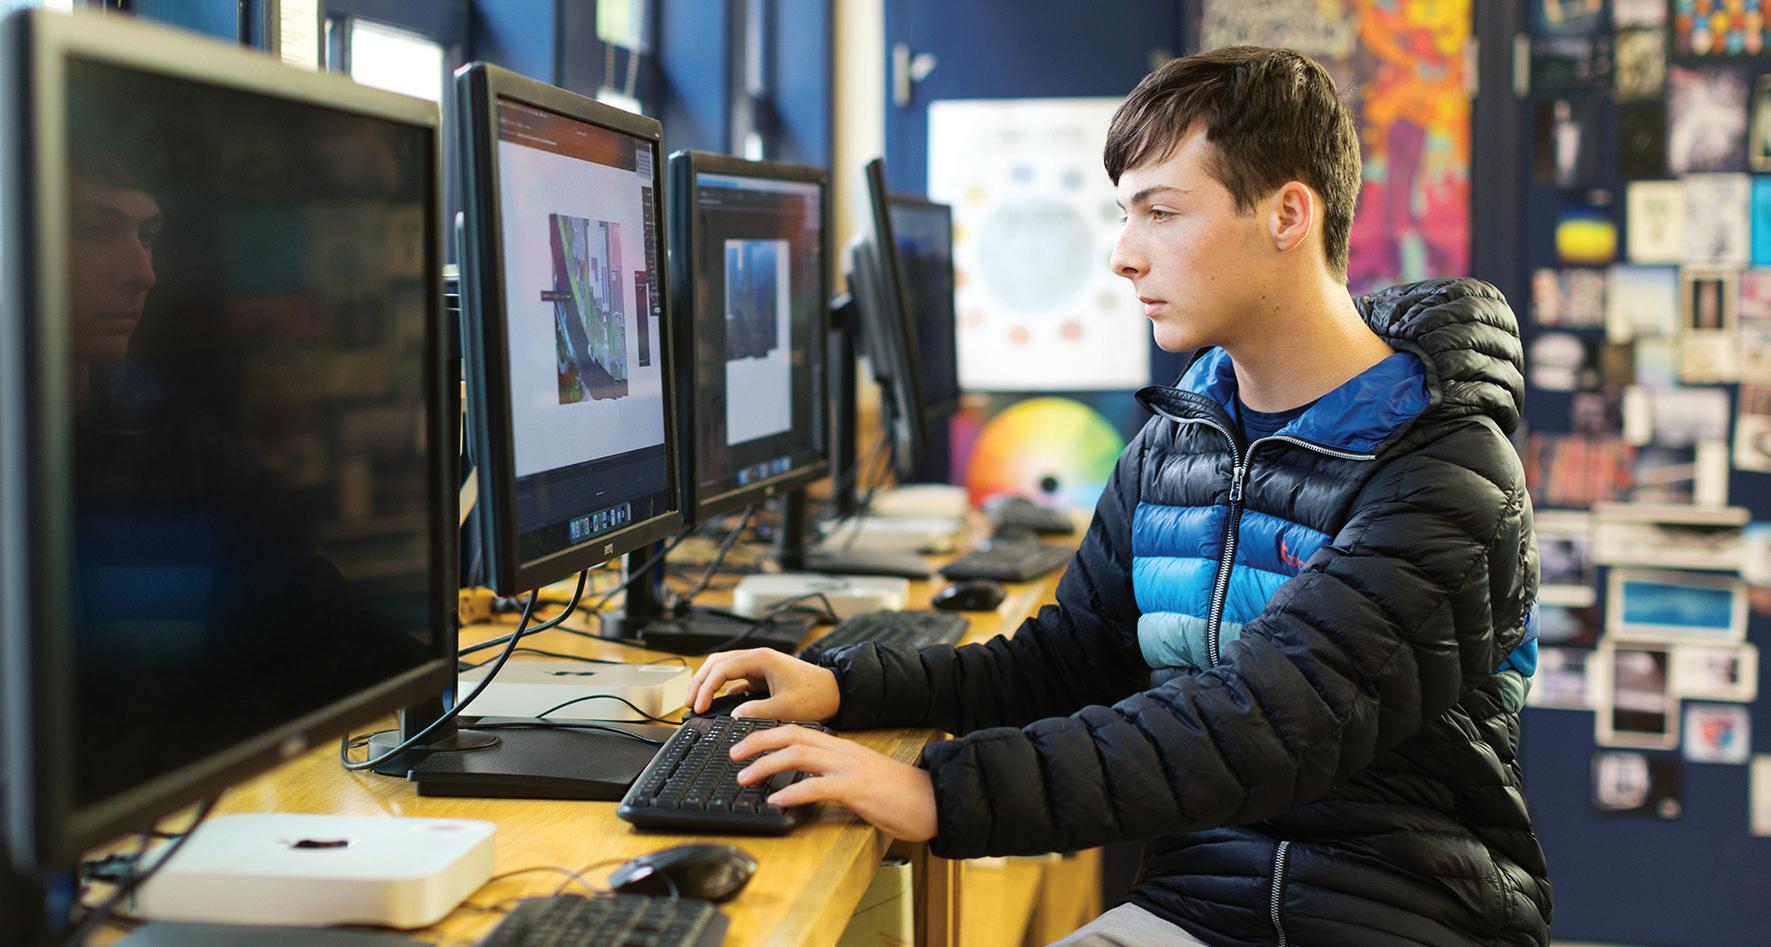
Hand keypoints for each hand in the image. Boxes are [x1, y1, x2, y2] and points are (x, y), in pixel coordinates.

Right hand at [685, 648, 840, 721]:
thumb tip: (734, 716)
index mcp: (762, 659)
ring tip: (695, 701)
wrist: (836, 692)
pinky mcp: (760, 676)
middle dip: (699, 681)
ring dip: (707, 682)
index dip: (706, 688)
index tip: (697, 706)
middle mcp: (757, 658)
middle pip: (716, 662)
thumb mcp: (787, 708)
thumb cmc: (816, 695)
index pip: (722, 668)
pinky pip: (733, 678)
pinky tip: (715, 703)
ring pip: (722, 667)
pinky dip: (720, 688)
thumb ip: (758, 711)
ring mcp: (758, 665)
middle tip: (688, 704)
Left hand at [730, 725, 937, 841]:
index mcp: (842, 748)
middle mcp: (842, 752)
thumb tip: (800, 788)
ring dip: (767, 765)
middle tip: (733, 753)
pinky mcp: (857, 789)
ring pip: (799, 755)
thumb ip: (832, 778)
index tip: (743, 741)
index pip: (798, 731)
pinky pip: (818, 787)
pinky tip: (776, 801)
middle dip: (758, 741)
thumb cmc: (899, 795)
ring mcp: (850, 768)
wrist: (934, 800)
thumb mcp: (859, 780)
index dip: (768, 733)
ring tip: (745, 777)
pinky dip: (792, 792)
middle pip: (792, 735)